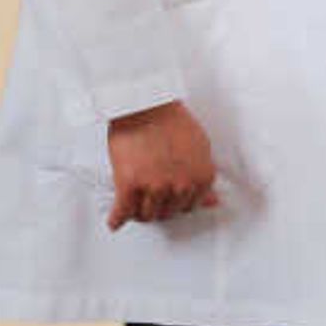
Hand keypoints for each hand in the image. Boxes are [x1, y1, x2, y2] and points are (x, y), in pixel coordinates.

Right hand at [105, 100, 220, 228]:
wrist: (145, 103)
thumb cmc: (172, 120)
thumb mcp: (200, 147)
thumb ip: (203, 177)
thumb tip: (210, 202)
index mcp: (202, 177)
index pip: (192, 205)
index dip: (178, 202)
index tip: (169, 198)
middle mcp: (181, 185)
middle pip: (170, 212)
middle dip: (160, 206)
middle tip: (149, 198)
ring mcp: (156, 186)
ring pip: (148, 214)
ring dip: (139, 211)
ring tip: (133, 204)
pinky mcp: (130, 184)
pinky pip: (122, 212)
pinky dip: (117, 219)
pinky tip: (115, 222)